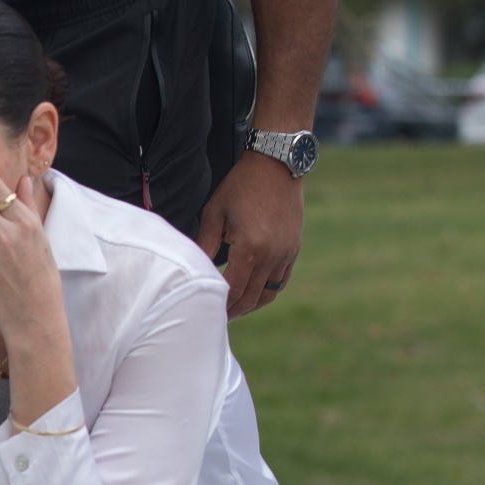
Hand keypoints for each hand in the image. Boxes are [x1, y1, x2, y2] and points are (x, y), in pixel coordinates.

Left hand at [197, 151, 303, 317]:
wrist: (276, 164)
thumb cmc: (239, 187)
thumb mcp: (214, 215)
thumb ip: (203, 247)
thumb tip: (190, 274)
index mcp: (250, 248)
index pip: (232, 290)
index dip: (218, 306)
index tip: (204, 313)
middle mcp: (272, 255)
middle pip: (250, 298)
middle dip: (232, 312)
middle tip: (214, 320)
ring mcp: (287, 253)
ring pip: (268, 294)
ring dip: (249, 305)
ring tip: (231, 310)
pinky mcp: (294, 249)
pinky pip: (281, 282)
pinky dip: (265, 293)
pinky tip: (250, 294)